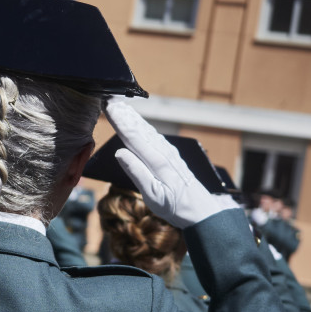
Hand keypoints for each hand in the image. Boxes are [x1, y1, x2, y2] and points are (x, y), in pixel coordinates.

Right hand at [107, 102, 237, 228]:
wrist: (201, 210)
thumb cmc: (175, 207)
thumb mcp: (152, 195)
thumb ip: (136, 172)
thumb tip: (120, 152)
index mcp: (157, 161)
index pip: (133, 137)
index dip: (120, 121)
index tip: (109, 107)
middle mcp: (163, 153)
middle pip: (140, 129)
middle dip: (125, 115)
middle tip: (111, 100)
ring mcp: (169, 153)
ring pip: (148, 131)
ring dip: (134, 118)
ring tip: (121, 108)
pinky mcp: (171, 156)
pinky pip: (155, 137)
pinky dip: (144, 127)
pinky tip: (140, 124)